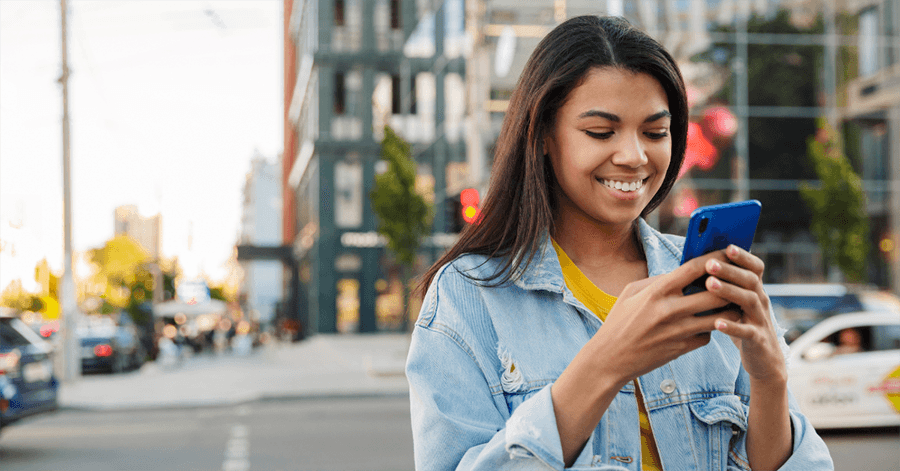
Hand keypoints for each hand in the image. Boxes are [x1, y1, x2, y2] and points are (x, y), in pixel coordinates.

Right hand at [589, 254, 743, 385]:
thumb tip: (683, 272)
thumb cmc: (619, 322)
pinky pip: (708, 335)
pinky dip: (710, 329)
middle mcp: (670, 310)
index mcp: (657, 291)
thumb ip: (658, 280)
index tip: (728, 254)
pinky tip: (707, 325)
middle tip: (736, 283)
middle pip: (716, 294)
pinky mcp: (682, 349)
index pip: (694, 268)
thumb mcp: (631, 293)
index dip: (716, 258)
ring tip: (731, 303)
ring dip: (728, 310)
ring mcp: (678, 331)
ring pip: (720, 317)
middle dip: (730, 286)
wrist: (610, 359)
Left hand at [701, 245, 786, 383]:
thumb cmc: (742, 324)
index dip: (743, 256)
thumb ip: (723, 286)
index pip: (755, 267)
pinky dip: (733, 326)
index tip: (727, 246)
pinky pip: (746, 332)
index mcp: (754, 290)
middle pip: (750, 280)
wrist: (764, 360)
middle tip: (710, 263)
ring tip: (710, 285)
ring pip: (749, 301)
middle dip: (730, 270)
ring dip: (729, 291)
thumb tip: (696, 265)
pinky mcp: (758, 340)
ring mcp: (761, 320)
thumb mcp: (735, 303)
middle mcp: (760, 301)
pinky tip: (717, 322)